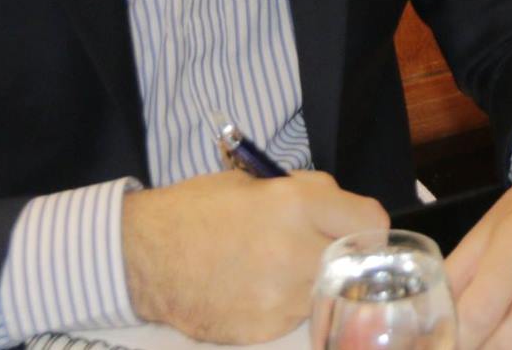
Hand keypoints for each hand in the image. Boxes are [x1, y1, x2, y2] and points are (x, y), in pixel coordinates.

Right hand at [122, 169, 388, 343]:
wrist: (141, 256)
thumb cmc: (196, 209)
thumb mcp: (256, 182)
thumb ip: (306, 193)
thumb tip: (339, 210)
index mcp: (295, 205)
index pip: (370, 222)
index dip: (366, 227)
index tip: (356, 231)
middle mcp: (295, 253)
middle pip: (354, 262)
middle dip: (343, 255)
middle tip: (319, 250)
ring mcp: (280, 297)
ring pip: (325, 292)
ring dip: (313, 282)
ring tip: (277, 269)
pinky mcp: (262, 329)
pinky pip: (295, 317)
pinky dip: (284, 305)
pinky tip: (256, 290)